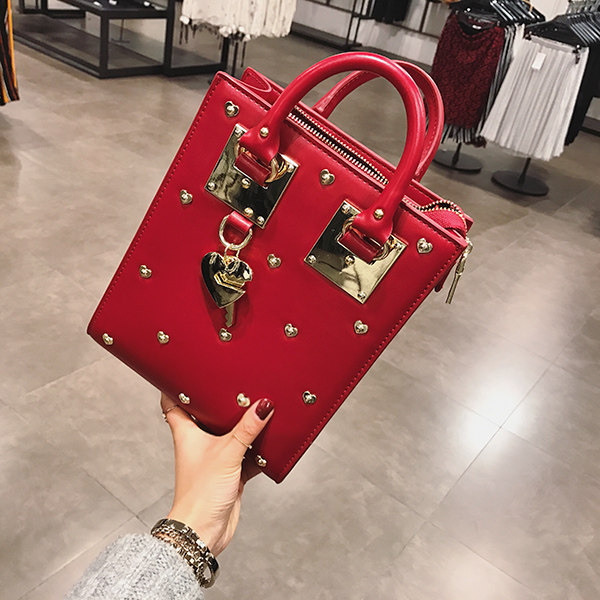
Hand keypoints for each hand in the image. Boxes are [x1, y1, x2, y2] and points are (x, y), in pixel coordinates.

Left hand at [160, 393, 273, 555]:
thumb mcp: (227, 453)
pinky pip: (247, 453)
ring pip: (231, 433)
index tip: (186, 368)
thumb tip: (263, 406)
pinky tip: (270, 438)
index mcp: (186, 433)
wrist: (204, 531)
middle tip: (235, 382)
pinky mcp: (231, 472)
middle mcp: (199, 442)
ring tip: (258, 405)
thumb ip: (246, 429)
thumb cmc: (200, 494)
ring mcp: (215, 457)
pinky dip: (258, 447)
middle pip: (208, 414)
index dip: (177, 384)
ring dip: (244, 425)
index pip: (174, 401)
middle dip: (222, 401)